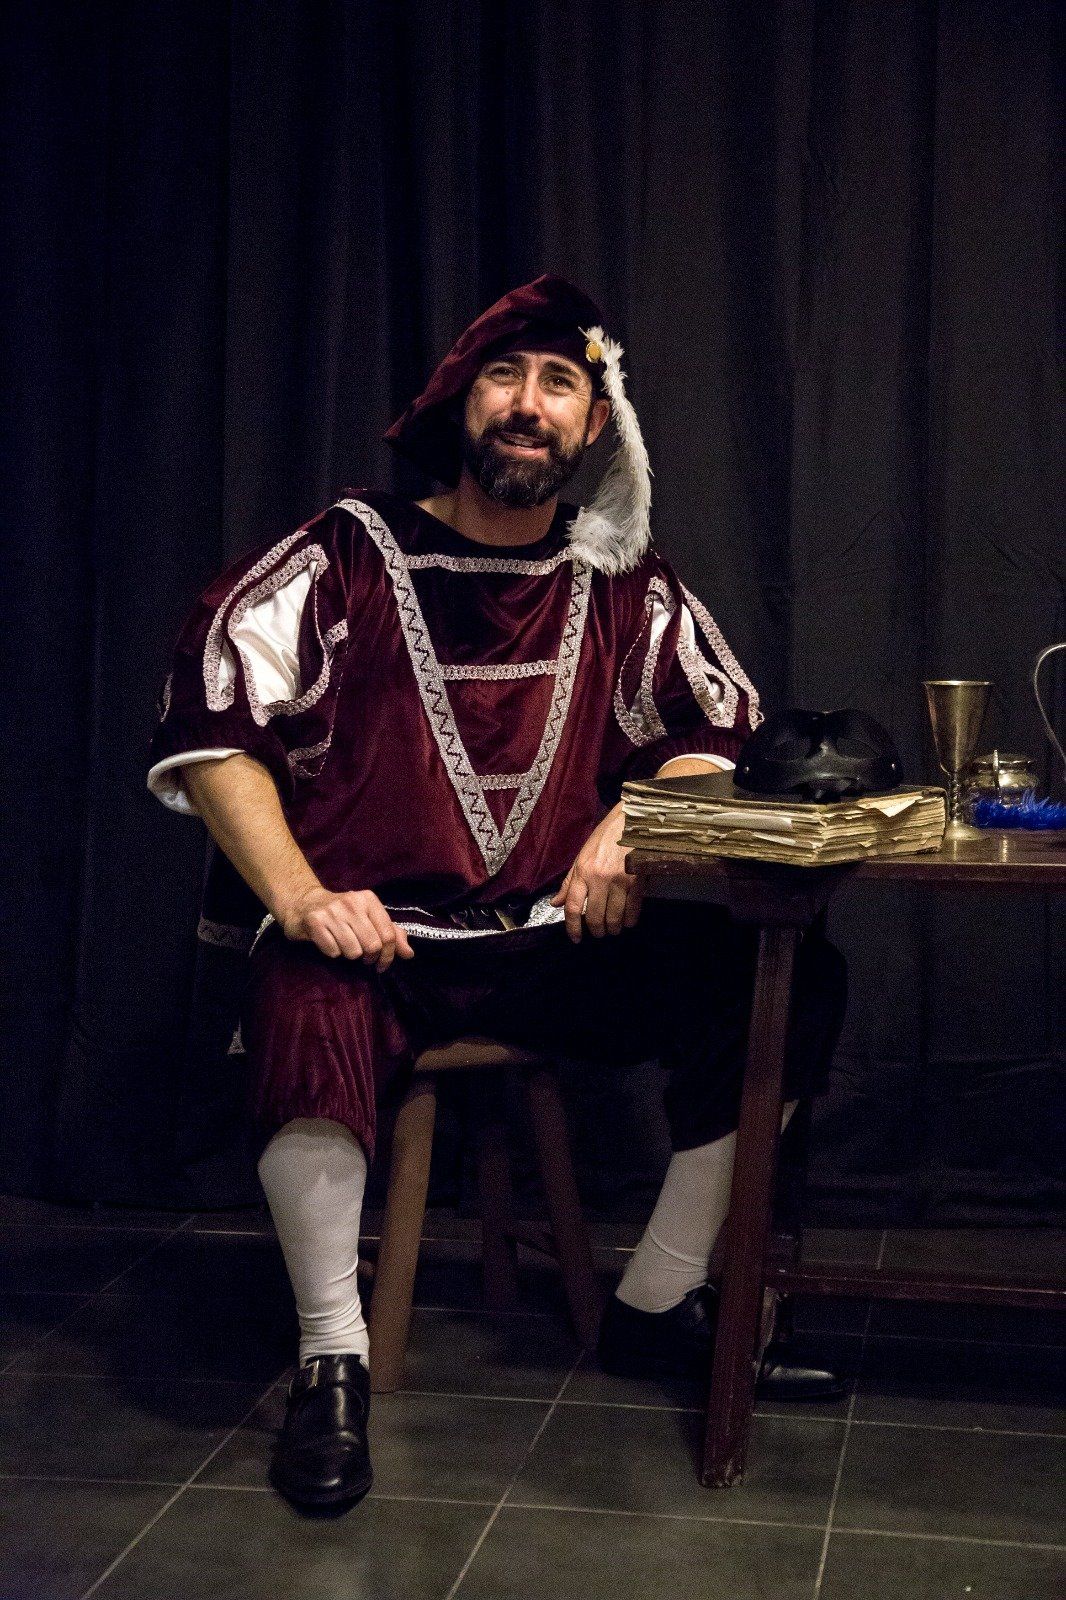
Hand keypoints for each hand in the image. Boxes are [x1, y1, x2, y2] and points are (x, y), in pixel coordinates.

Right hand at [279, 886, 414, 969]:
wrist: (305, 903)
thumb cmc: (343, 913)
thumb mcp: (369, 917)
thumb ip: (391, 933)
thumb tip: (409, 954)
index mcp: (369, 899)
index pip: (389, 935)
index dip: (389, 956)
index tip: (382, 964)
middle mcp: (352, 903)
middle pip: (373, 946)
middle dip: (369, 958)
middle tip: (363, 957)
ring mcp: (332, 912)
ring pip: (353, 952)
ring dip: (350, 955)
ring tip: (345, 945)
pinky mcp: (315, 923)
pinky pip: (333, 952)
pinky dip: (333, 953)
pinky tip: (330, 942)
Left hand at [550, 805, 642, 941]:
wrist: (632, 822)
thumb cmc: (606, 838)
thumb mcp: (582, 857)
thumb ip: (570, 883)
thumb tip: (555, 903)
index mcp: (583, 872)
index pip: (572, 906)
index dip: (573, 927)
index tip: (576, 938)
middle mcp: (599, 878)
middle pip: (594, 917)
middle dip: (596, 930)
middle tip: (599, 932)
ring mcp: (620, 881)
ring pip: (614, 918)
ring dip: (613, 929)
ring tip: (613, 929)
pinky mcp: (638, 881)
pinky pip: (633, 910)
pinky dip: (629, 921)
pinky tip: (627, 921)